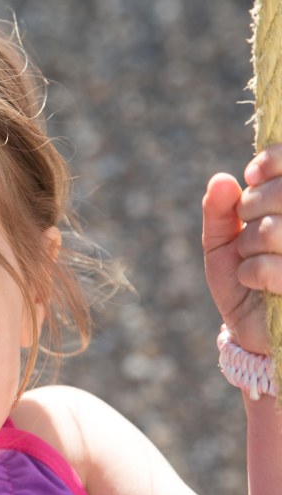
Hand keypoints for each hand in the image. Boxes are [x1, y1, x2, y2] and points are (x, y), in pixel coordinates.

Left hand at [202, 146, 281, 354]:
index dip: (274, 161)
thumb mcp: (223, 243)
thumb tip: (221, 180)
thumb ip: (220, 211)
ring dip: (249, 245)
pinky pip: (275, 267)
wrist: (256, 333)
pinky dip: (252, 272)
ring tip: (250, 259)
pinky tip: (255, 282)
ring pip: (273, 230)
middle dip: (253, 206)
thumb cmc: (244, 280)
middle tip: (246, 229)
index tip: (252, 177)